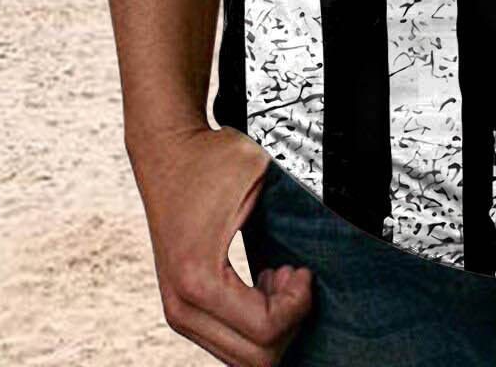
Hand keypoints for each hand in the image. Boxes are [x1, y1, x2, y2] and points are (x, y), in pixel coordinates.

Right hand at [129, 124, 312, 365]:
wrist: (166, 150)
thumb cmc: (209, 159)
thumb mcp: (259, 176)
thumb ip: (292, 213)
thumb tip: (328, 242)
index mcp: (198, 279)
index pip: (265, 330)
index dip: (298, 303)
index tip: (301, 268)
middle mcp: (181, 305)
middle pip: (255, 359)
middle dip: (287, 320)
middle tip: (293, 275)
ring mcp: (178, 311)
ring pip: (241, 357)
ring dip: (271, 324)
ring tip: (278, 276)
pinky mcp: (182, 307)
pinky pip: (228, 342)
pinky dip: (255, 324)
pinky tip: (263, 282)